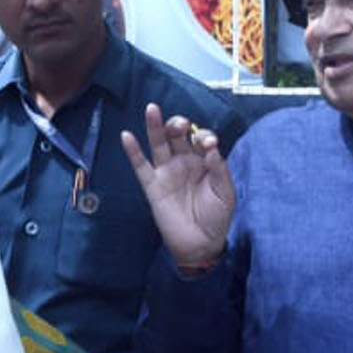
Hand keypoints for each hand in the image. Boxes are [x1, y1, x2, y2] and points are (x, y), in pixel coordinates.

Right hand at [121, 103, 232, 268]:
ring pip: (158, 144)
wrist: (201, 244)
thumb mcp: (225, 193)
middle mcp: (185, 162)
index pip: (201, 139)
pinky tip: (127, 136)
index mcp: (204, 161)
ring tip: (152, 109)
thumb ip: (219, 169)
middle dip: (179, 125)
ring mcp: (167, 172)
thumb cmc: (217, 217)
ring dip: (155, 126)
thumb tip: (210, 147)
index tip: (209, 145)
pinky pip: (141, 166)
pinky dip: (133, 151)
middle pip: (178, 135)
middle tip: (182, 125)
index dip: (205, 137)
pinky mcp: (153, 185)